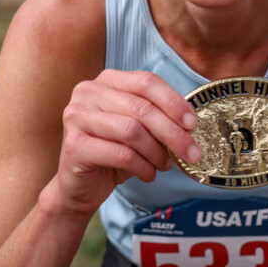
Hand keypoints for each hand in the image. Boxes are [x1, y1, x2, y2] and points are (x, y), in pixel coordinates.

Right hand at [53, 71, 201, 214]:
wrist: (79, 186)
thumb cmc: (112, 153)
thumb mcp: (137, 128)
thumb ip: (157, 118)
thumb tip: (191, 125)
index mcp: (107, 80)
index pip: (146, 82)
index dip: (173, 102)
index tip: (193, 123)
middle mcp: (88, 92)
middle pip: (142, 108)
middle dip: (173, 133)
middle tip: (192, 153)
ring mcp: (77, 116)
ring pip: (132, 131)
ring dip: (157, 152)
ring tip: (165, 165)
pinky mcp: (74, 144)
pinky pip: (121, 154)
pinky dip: (142, 167)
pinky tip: (148, 174)